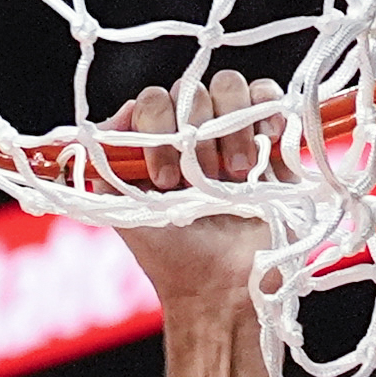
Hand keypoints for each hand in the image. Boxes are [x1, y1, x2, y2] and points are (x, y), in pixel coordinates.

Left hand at [112, 72, 285, 309]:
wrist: (221, 289)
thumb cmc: (171, 257)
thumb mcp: (123, 212)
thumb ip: (104, 167)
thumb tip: (104, 123)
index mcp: (156, 143)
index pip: (152, 102)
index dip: (157, 130)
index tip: (165, 179)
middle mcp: (193, 132)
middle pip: (192, 88)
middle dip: (196, 134)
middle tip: (203, 180)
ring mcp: (233, 134)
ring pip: (230, 87)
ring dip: (233, 127)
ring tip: (237, 174)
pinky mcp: (271, 143)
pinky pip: (270, 99)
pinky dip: (269, 111)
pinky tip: (266, 144)